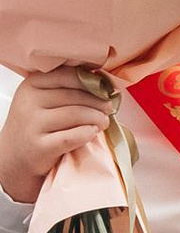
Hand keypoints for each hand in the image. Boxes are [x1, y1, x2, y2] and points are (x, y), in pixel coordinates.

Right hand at [0, 67, 113, 204]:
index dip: (94, 83)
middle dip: (100, 103)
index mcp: (32, 84)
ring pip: (76, 114)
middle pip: (76, 96)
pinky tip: (92, 133)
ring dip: (97, 118)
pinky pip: (73, 136)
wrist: (15, 157)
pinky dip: (88, 134)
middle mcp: (29, 101)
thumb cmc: (38, 126)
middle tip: (109, 110)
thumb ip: (67, 89)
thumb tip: (106, 84)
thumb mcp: (44, 100)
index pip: (69, 75)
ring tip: (104, 122)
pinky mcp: (40, 146)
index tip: (107, 90)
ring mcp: (32, 124)